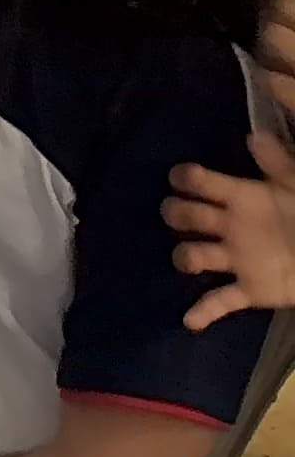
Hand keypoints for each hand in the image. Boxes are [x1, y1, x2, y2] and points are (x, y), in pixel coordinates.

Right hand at [168, 127, 294, 331]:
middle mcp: (231, 227)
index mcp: (242, 198)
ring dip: (186, 257)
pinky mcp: (250, 290)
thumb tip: (255, 135)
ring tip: (191, 261)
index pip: (202, 184)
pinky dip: (204, 312)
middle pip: (188, 217)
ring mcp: (237, 259)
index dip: (187, 179)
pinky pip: (220, 301)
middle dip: (177, 214)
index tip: (180, 178)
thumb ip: (278, 163)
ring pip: (195, 256)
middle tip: (178, 214)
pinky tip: (189, 321)